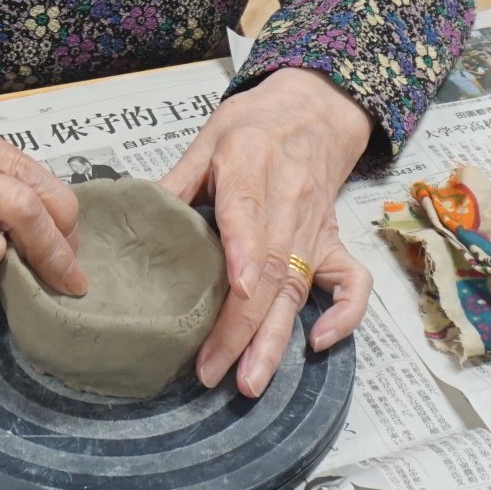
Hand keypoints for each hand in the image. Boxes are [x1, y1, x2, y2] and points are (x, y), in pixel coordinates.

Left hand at [159, 67, 373, 397]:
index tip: (237, 287)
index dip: (244, 251)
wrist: (314, 108)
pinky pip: (353, 283)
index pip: (249, 211)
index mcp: (250, 164)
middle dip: (241, 326)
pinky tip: (319, 343)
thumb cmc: (253, 125)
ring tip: (250, 381)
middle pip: (270, 269)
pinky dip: (345, 315)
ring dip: (276, 339)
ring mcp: (314, 226)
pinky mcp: (333, 241)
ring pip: (297, 287)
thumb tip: (137, 222)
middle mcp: (287, 201)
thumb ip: (177, 181)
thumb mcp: (207, 139)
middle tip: (213, 371)